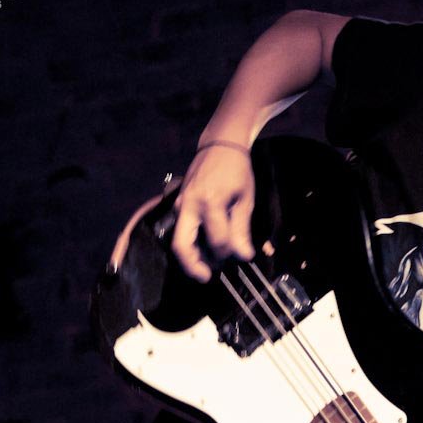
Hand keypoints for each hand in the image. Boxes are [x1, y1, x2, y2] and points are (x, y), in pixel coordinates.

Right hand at [170, 143, 254, 281]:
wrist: (219, 145)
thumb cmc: (236, 170)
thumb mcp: (245, 199)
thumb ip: (241, 228)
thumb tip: (244, 255)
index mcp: (209, 201)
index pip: (218, 240)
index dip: (231, 253)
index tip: (244, 256)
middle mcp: (189, 205)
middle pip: (182, 246)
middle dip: (193, 266)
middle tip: (207, 277)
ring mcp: (180, 204)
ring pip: (178, 240)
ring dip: (191, 257)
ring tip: (208, 266)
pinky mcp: (177, 204)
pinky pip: (181, 230)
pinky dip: (191, 244)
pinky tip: (204, 250)